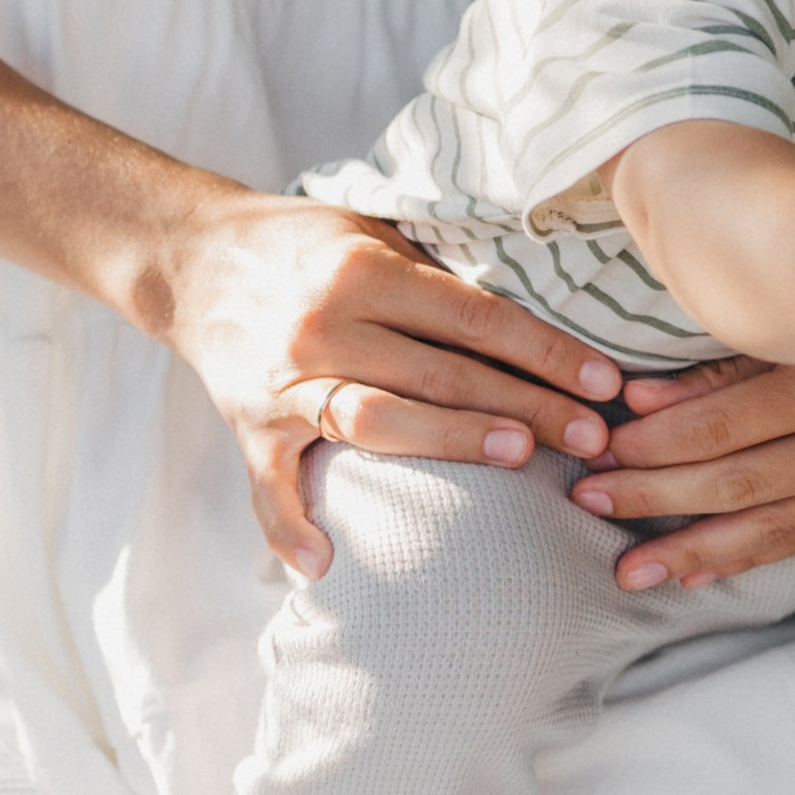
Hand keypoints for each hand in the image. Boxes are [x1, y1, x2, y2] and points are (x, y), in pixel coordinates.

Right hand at [147, 191, 623, 579]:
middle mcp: (325, 325)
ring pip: (379, 421)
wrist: (190, 257)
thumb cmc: (303, 242)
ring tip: (522, 459)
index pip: (473, 316)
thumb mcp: (370, 230)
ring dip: (453, 442)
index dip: (543, 351)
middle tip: (593, 437)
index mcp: (362, 269)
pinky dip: (290, 528)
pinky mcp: (249, 423)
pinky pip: (270, 484)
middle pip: (442, 372)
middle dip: (526, 405)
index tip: (603, 382)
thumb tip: (534, 315)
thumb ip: (436, 272)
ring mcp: (285, 380)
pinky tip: (327, 564)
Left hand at [566, 356, 794, 589]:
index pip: (724, 427)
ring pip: (767, 527)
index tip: (600, 451)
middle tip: (590, 502)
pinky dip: (744, 558)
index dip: (655, 444)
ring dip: (690, 549)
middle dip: (655, 497)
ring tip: (629, 570)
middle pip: (738, 482)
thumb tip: (638, 402)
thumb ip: (719, 369)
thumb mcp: (791, 326)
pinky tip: (695, 572)